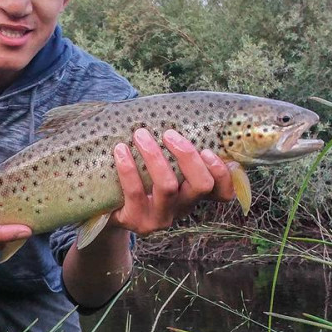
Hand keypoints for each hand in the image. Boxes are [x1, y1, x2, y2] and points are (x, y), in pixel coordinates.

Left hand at [107, 128, 237, 235]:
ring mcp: (161, 218)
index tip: (208, 150)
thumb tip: (177, 110)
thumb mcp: (162, 167)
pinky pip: (135, 192)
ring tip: (140, 134)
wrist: (108, 208)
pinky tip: (120, 150)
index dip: (222, 174)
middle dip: (188, 155)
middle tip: (168, 133)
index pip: (224, 193)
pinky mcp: (137, 221)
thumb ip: (174, 149)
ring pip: (168, 186)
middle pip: (202, 185)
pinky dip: (128, 167)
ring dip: (154, 156)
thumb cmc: (140, 177)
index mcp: (194, 194)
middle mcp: (183, 208)